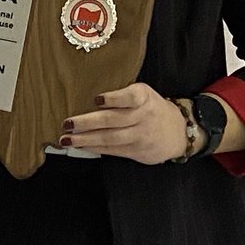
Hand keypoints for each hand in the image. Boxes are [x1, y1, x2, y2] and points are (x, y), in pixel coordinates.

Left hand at [60, 83, 190, 164]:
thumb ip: (122, 95)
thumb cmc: (151, 107)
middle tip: (67, 123)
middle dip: (88, 122)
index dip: (114, 98)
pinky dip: (94, 148)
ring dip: (86, 139)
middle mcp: (143, 116)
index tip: (97, 99)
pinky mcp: (136, 151)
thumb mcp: (144, 94)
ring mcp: (140, 135)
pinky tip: (80, 146)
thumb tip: (85, 95)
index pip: (131, 97)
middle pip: (113, 120)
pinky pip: (112, 150)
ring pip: (110, 138)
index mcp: (144, 97)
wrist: (177, 132)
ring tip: (67, 139)